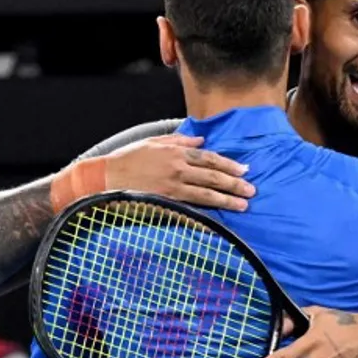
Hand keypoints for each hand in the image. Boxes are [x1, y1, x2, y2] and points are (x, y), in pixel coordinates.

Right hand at [105, 135, 254, 210]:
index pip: (209, 158)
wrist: (105, 177)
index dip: (229, 164)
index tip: (244, 170)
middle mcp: (177, 168)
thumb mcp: (153, 142)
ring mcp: (172, 187)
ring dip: (227, 200)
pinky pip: (191, 208)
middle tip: (251, 190)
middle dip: (234, 183)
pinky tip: (219, 218)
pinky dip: (206, 213)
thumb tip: (202, 139)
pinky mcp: (166, 202)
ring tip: (243, 205)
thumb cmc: (128, 159)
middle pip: (213, 176)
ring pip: (206, 193)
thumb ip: (180, 141)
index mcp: (176, 152)